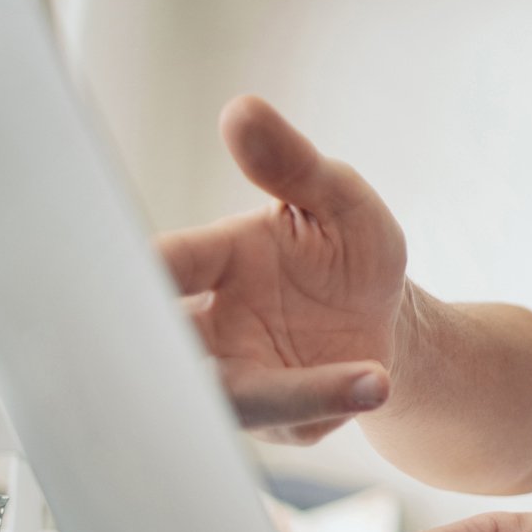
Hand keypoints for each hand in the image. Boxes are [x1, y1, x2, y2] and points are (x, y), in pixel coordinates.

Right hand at [158, 96, 408, 443]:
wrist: (391, 320)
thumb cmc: (350, 252)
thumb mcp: (340, 199)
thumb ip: (293, 165)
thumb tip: (244, 110)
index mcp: (213, 263)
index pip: (163, 267)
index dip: (142, 272)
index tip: (140, 273)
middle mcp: (212, 326)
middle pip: (170, 348)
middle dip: (172, 353)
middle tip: (196, 345)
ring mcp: (242, 377)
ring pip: (233, 398)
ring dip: (293, 390)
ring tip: (370, 374)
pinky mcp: (280, 421)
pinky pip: (290, 419)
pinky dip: (329, 401)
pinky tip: (377, 379)